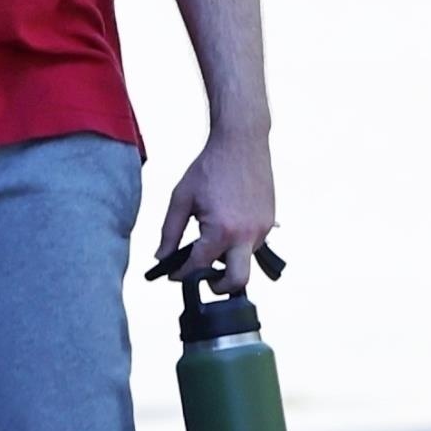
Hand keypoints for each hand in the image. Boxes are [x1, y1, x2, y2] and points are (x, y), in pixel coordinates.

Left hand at [157, 131, 275, 294]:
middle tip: (203, 280)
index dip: (182, 275)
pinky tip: (225, 225)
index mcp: (221, 231)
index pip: (199, 267)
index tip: (173, 275)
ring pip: (244, 261)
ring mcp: (262, 230)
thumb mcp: (181, 198)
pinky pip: (252, 245)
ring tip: (209, 239)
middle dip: (217, 287)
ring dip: (227, 260)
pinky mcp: (270, 222)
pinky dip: (238, 244)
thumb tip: (161, 257)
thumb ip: (169, 232)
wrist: (242, 143)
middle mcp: (246, 235)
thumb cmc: (209, 168)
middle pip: (236, 281)